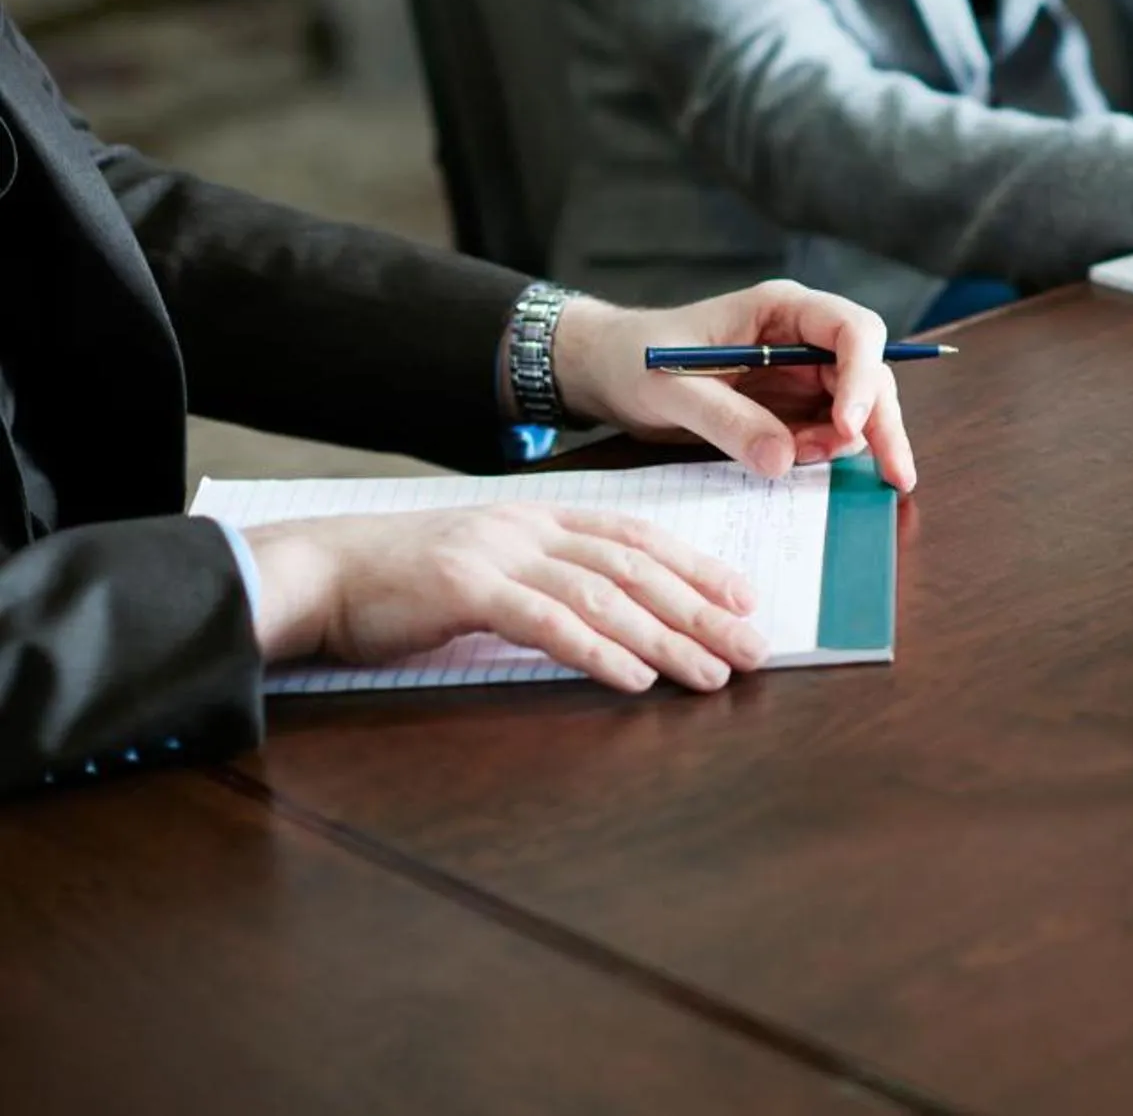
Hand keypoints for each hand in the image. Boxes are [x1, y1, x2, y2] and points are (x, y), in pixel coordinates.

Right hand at [247, 505, 767, 692]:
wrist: (315, 573)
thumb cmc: (403, 583)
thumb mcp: (490, 568)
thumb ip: (548, 580)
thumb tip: (617, 617)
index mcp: (540, 517)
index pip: (638, 537)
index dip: (699, 566)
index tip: (747, 599)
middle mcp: (529, 527)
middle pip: (636, 568)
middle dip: (702, 609)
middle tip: (754, 647)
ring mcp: (498, 553)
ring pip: (604, 594)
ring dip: (666, 637)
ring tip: (710, 672)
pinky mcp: (464, 588)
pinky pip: (547, 621)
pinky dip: (598, 650)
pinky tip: (636, 677)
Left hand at [552, 282, 918, 490]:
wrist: (608, 373)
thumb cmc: (633, 361)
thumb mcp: (673, 390)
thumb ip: (728, 421)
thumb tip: (785, 458)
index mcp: (781, 309)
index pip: (851, 330)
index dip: (861, 377)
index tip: (847, 426)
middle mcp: (803, 336)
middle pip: (869, 372)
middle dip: (881, 422)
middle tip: (897, 475)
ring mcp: (801, 371)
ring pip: (858, 405)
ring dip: (849, 442)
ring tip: (807, 462)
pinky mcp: (791, 404)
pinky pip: (828, 430)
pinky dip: (825, 452)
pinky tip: (799, 463)